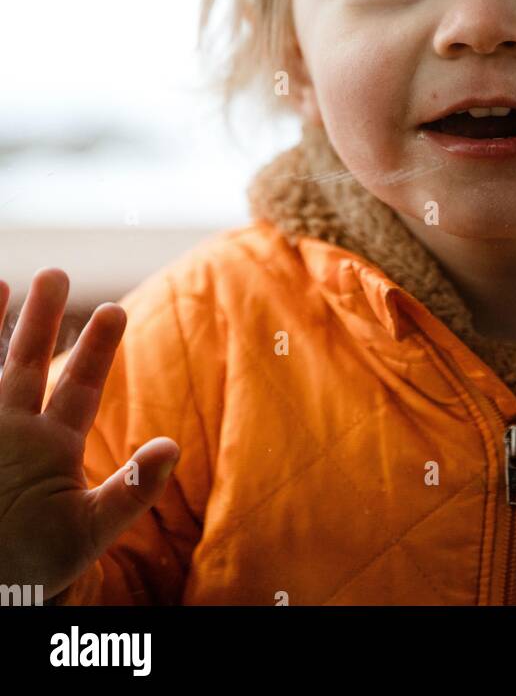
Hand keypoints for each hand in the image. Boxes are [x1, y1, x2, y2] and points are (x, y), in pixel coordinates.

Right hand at [0, 267, 179, 600]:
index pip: (79, 386)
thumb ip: (131, 491)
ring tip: (0, 279)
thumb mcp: (88, 532)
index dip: (96, 349)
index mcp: (54, 447)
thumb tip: (173, 447)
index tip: (115, 310)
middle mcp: (16, 432)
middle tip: (56, 271)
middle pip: (29, 362)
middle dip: (41, 318)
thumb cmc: (35, 568)